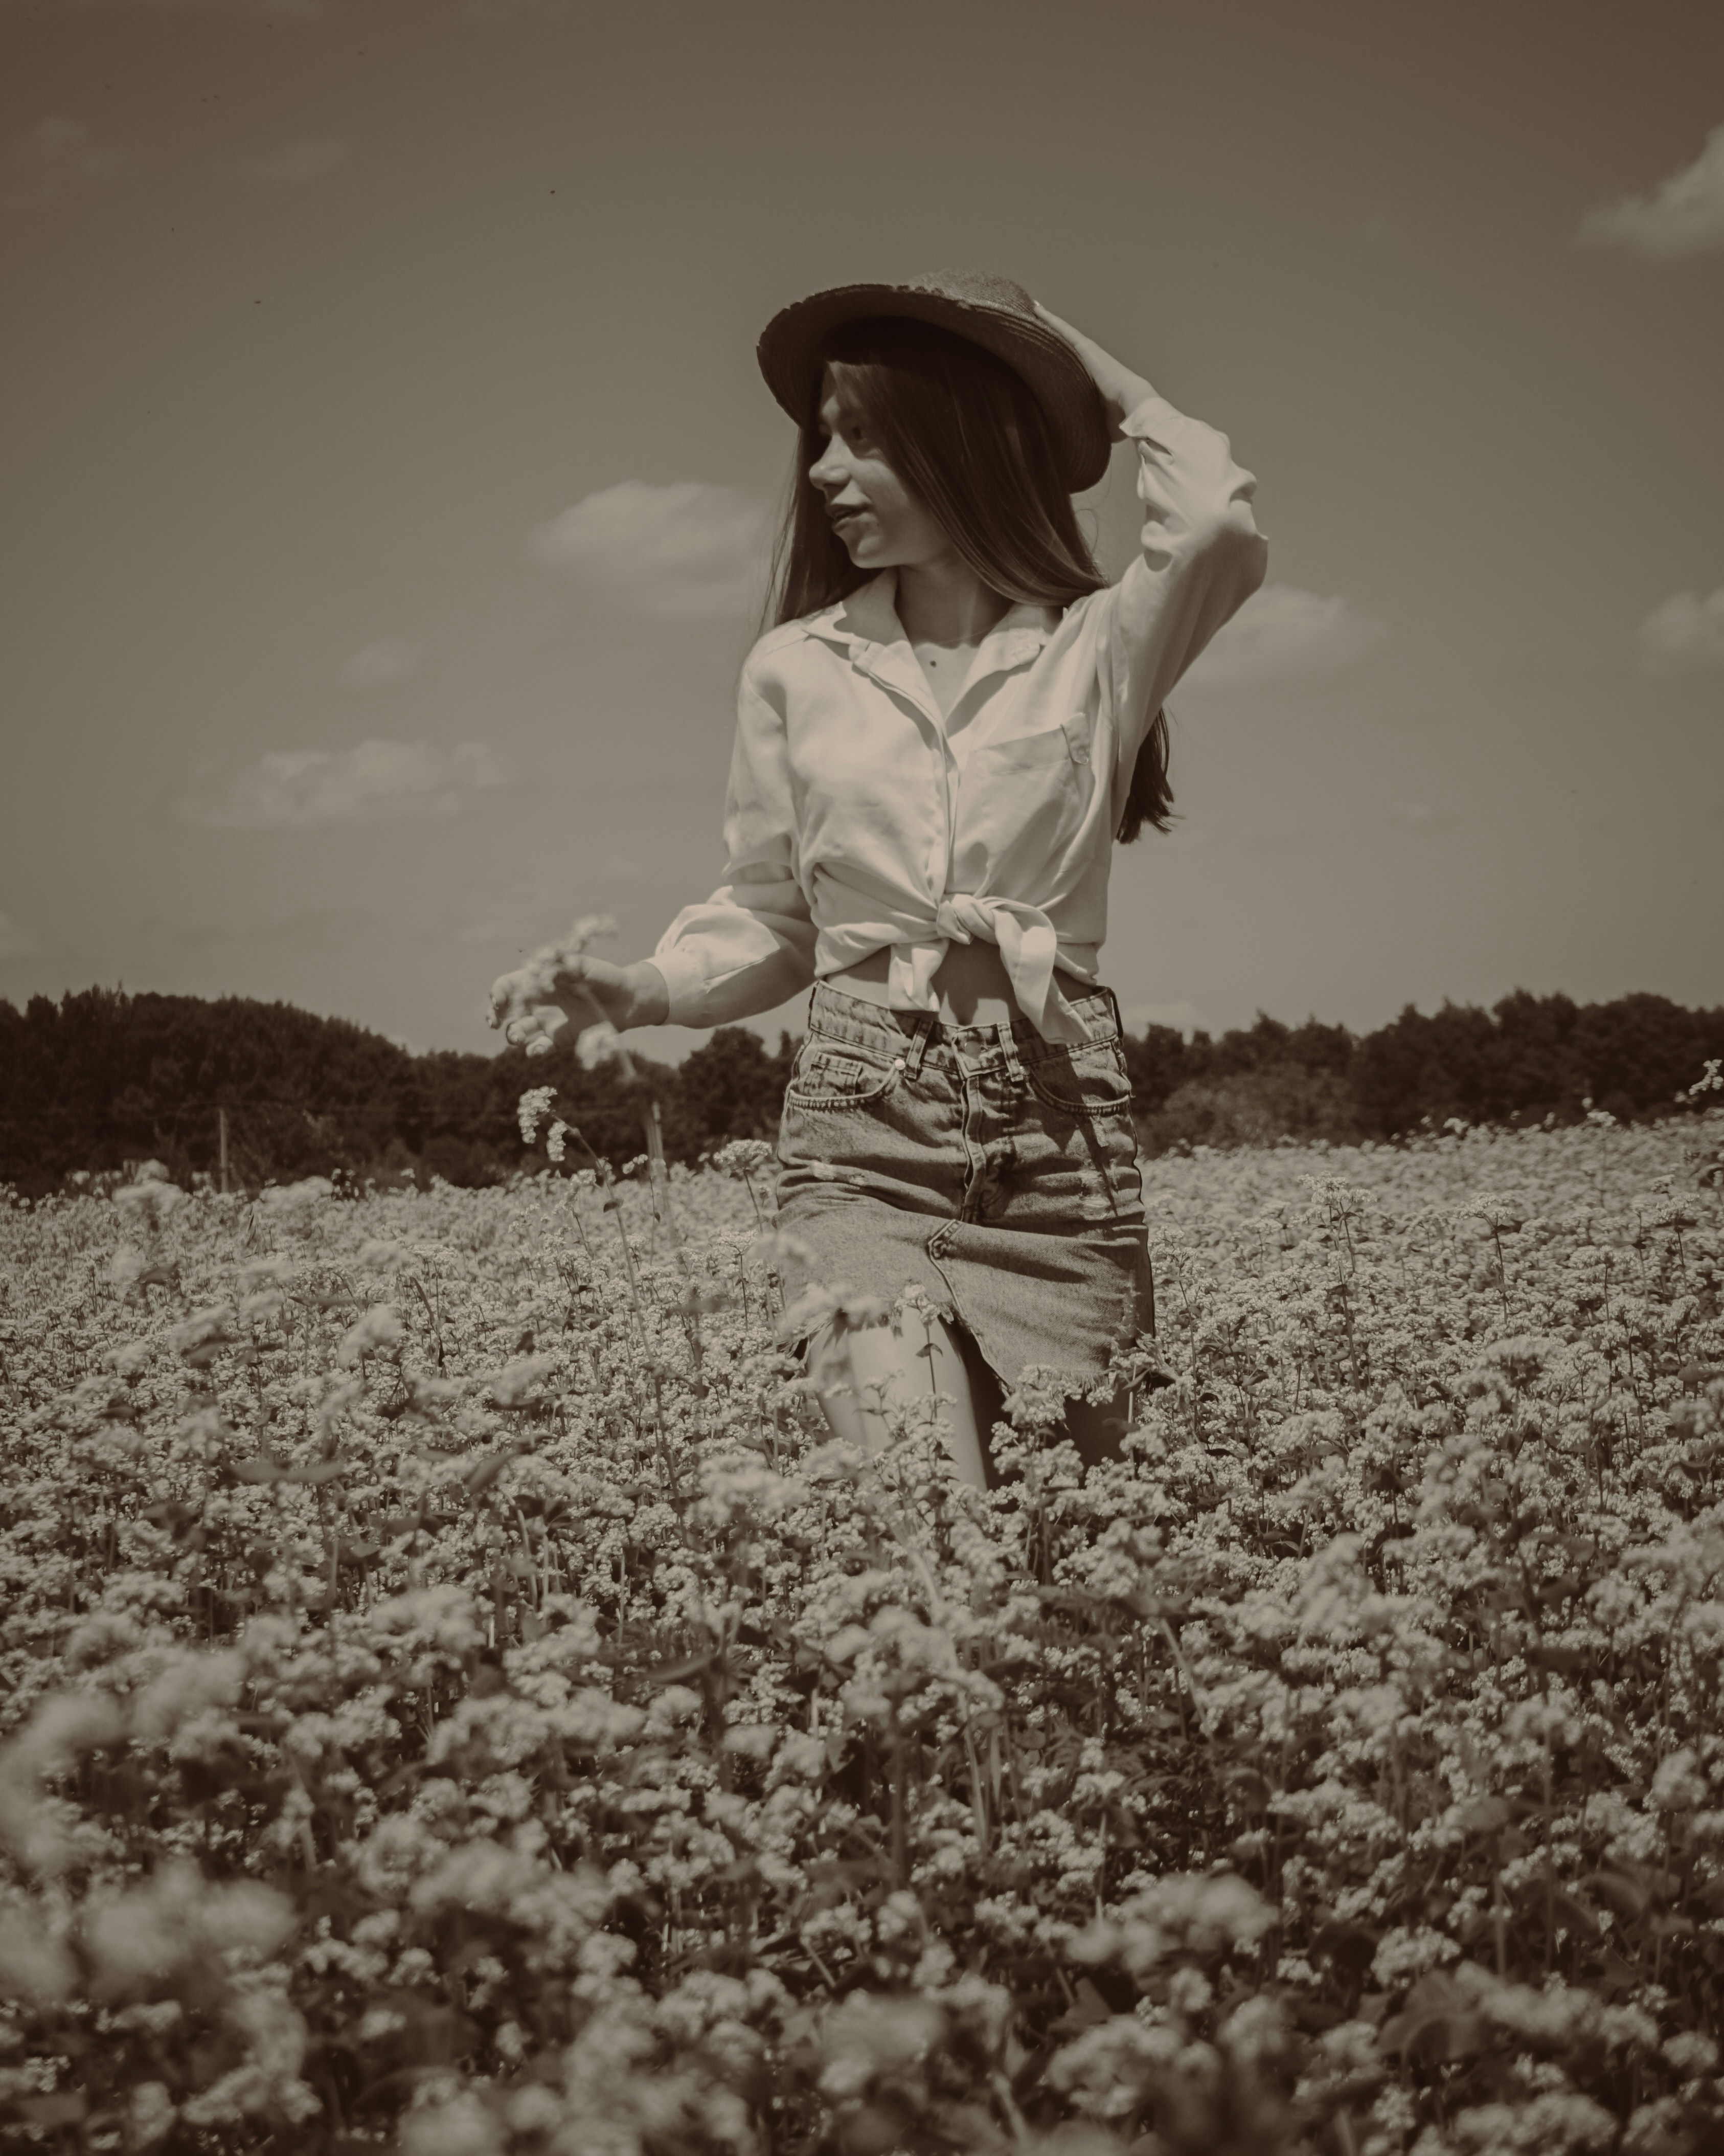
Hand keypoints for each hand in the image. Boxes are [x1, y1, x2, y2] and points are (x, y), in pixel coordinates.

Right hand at [486, 952, 668, 1058]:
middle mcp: (537, 1003)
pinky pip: (539, 1047)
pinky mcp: (559, 1040)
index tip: (499, 1000)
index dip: (498, 992)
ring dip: (513, 1035)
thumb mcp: (588, 966)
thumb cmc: (605, 977)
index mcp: (538, 981)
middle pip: (505, 1011)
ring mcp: (546, 1022)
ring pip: (518, 1032)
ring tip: (518, 1037)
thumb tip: (554, 959)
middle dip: (494, 1017)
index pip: (508, 985)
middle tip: (495, 1023)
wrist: (626, 1000)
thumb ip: (569, 964)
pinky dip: (534, 1050)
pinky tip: (536, 1050)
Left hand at [1032, 301, 1155, 440]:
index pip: (1072, 362)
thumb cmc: (1122, 420)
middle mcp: (1091, 360)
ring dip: (1049, 320)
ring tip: (1033, 308)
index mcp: (1093, 376)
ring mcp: (1089, 352)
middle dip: (1053, 331)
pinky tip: (1036, 310)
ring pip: (1063, 332)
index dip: (1060, 354)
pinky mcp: (1086, 348)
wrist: (1135, 408)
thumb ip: (1087, 424)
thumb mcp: (1098, 421)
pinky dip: (1050, 320)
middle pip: (1066, 342)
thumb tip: (1079, 442)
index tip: (1048, 349)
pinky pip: (1063, 330)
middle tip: (1037, 318)